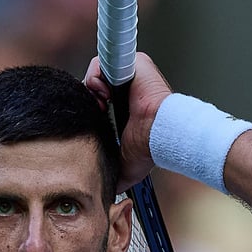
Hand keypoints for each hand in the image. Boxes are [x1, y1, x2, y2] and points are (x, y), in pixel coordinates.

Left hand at [82, 52, 172, 192]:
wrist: (161, 133)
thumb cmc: (150, 146)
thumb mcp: (125, 162)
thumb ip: (114, 169)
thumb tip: (109, 190)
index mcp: (126, 106)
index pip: (98, 98)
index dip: (92, 106)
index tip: (97, 116)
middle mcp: (130, 87)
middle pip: (96, 82)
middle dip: (90, 96)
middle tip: (97, 110)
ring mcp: (133, 72)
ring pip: (99, 71)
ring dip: (93, 87)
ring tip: (102, 103)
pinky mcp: (135, 62)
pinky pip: (104, 61)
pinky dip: (98, 76)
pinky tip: (105, 94)